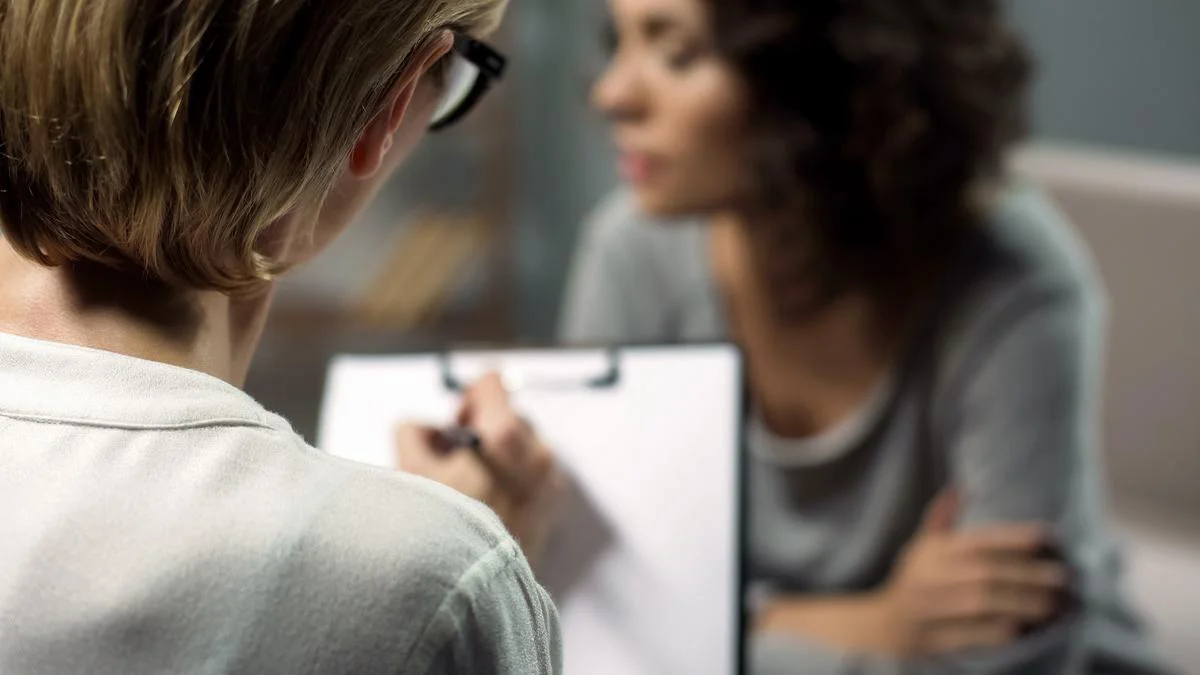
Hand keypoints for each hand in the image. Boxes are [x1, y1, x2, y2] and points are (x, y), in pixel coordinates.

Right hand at [396, 374, 562, 562]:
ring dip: (500, 455)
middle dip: (483, 431)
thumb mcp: (409, 472)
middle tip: (457, 461)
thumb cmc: (442, 529)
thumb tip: (425, 428)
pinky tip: (492, 504)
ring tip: (473, 486)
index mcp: (504, 435)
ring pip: (524, 445)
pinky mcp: (554, 503)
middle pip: (509, 416)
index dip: (469, 397)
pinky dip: (515, 477)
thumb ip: (414, 433)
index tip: (458, 423)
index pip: (492, 383)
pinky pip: (536, 472)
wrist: (476, 586)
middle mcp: (537, 451)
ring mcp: (550, 478)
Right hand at [875, 490, 1069, 656]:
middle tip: (1064, 577)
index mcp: (933, 552)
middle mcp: (932, 577)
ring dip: (1024, 604)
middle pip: (986, 573)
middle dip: (1028, 575)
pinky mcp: (938, 636)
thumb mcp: (921, 546)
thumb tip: (960, 488)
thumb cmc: (914, 580)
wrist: (887, 624)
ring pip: (984, 604)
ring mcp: (934, 608)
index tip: (1049, 536)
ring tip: (1056, 604)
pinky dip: (1003, 630)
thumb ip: (941, 519)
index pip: (978, 541)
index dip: (1014, 537)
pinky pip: (975, 634)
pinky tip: (1030, 628)